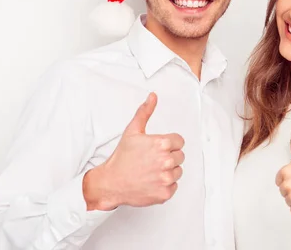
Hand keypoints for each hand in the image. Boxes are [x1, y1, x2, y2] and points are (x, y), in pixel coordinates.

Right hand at [83, 93, 184, 209]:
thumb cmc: (122, 158)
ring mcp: (166, 178)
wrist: (111, 183)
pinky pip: (174, 186)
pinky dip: (165, 185)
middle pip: (180, 156)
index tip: (156, 149)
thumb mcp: (132, 131)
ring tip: (151, 171)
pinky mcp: (165, 193)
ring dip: (168, 171)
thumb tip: (153, 97)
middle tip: (152, 160)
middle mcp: (166, 161)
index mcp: (162, 144)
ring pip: (178, 171)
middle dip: (169, 157)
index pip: (180, 142)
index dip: (169, 144)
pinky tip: (152, 181)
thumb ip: (145, 112)